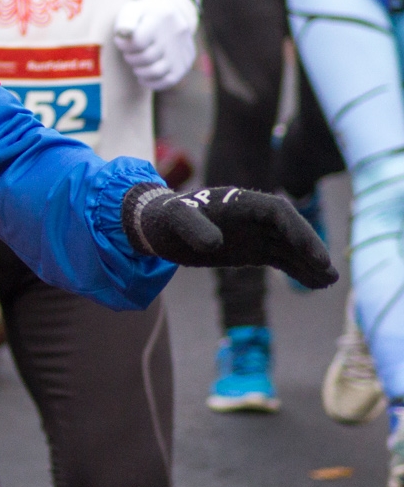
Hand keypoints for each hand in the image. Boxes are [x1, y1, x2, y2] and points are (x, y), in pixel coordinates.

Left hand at [113, 0, 196, 90]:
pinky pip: (169, 80)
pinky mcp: (185, 63)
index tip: (120, 42)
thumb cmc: (144, 15)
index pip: (139, 41)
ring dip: (140, 71)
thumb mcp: (133, 9)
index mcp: (161, 18)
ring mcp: (182, 50)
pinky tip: (143, 77)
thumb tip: (123, 32)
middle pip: (147, 57)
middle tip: (128, 54)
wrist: (171, 14)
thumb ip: (126, 20)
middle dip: (131, 58)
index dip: (124, 45)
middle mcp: (176, 33)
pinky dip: (152, 82)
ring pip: (157, 71)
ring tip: (136, 64)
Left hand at [122, 183, 337, 288]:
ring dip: (310, 263)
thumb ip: (193, 228)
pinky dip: (298, 270)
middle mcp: (252, 215)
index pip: (278, 213)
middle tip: (329, 273)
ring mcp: (254, 232)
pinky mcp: (252, 249)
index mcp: (239, 202)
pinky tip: (316, 284)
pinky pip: (281, 258)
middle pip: (291, 229)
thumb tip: (215, 244)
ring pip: (290, 247)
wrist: (157, 226)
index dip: (299, 232)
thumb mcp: (174, 220)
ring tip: (329, 282)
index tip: (313, 254)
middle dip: (311, 249)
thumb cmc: (165, 219)